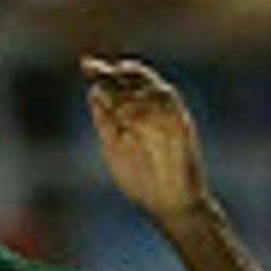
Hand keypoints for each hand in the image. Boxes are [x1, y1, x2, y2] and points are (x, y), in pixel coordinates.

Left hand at [81, 56, 213, 225]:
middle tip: (94, 67)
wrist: (170, 206)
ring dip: (134, 84)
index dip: (105, 75)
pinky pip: (170, 108)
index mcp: (137, 116)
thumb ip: (105, 122)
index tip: (86, 64)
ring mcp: (170, 119)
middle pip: (139, 83)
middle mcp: (155, 113)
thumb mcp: (114, 148)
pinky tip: (131, 107)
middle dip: (117, 73)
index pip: (122, 87)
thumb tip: (94, 92)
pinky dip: (152, 104)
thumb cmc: (142, 181)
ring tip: (114, 81)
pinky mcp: (183, 129)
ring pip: (155, 90)